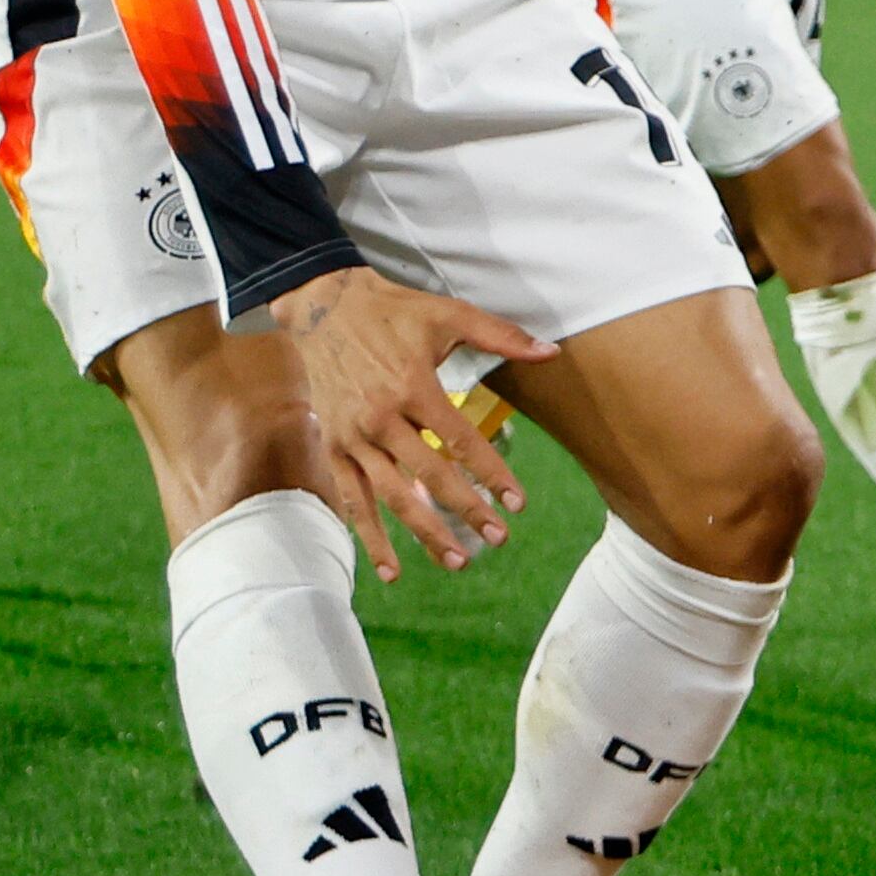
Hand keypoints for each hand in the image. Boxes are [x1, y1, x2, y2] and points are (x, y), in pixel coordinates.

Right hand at [269, 271, 550, 580]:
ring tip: (457, 561)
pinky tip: (390, 571)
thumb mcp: (448, 313)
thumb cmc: (393, 311)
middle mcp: (381, 417)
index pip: (462, 442)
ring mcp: (353, 437)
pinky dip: (369, 537)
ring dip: (423, 533)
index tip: (517, 503)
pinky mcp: (332, 447)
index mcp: (413, 386)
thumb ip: (501, 335)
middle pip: (430, 475)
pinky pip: (352, 499)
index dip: (491, 475)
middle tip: (498, 539)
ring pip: (392, 496)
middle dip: (466, 510)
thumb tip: (551, 351)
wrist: (324, 305)